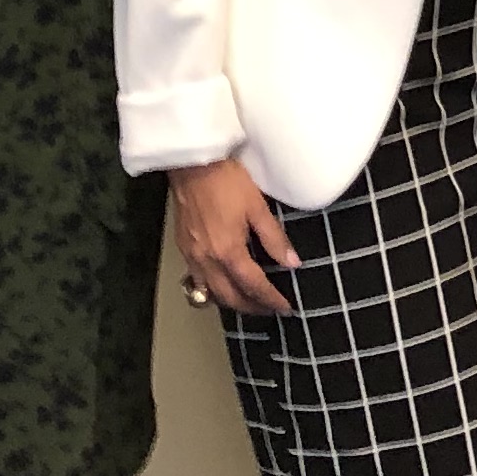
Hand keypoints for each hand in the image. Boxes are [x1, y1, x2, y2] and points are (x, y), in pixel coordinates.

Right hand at [169, 158, 299, 315]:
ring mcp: (192, 256)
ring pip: (211, 294)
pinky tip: (224, 285)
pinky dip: (212, 290)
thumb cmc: (226, 181)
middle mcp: (207, 260)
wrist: (193, 165)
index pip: (254, 286)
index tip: (285, 307)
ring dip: (232, 302)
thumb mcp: (258, 207)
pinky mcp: (184, 248)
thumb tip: (292, 263)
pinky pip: (198, 281)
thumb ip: (275, 239)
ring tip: (250, 303)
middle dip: (252, 308)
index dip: (271, 299)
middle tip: (270, 310)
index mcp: (228, 251)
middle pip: (230, 297)